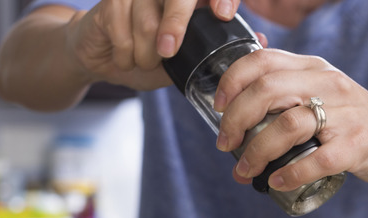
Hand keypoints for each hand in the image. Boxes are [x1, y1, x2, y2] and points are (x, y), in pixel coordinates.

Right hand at [67, 0, 242, 89]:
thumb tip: (262, 42)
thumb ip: (219, 49)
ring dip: (144, 51)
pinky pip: (119, 23)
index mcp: (192, 3)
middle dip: (175, 23)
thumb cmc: (152, 57)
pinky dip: (125, 50)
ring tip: (145, 63)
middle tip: (168, 52)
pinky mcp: (112, 1)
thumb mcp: (189, 60)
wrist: (105, 58)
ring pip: (145, 17)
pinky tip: (126, 58)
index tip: (223, 15)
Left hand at [213, 49, 367, 190]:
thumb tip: (238, 104)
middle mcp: (329, 84)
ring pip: (287, 125)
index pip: (263, 61)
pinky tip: (278, 182)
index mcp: (315, 68)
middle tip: (225, 145)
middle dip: (235, 120)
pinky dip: (291, 173)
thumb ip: (290, 90)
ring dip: (256, 152)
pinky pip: (317, 160)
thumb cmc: (356, 119)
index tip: (218, 108)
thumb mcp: (325, 91)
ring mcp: (345, 115)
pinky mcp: (358, 144)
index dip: (232, 82)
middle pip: (267, 91)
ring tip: (245, 170)